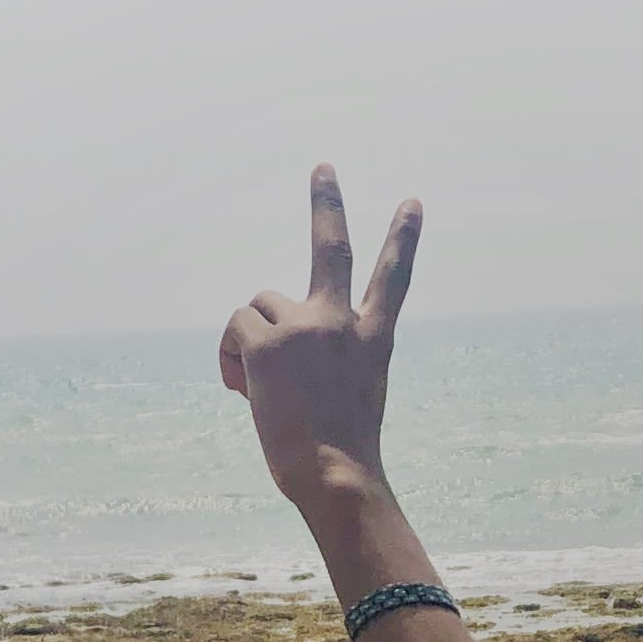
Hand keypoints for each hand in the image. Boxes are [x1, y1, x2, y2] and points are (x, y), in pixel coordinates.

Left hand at [220, 165, 422, 521]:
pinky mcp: (267, 339)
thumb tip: (267, 355)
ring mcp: (305, 325)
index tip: (412, 204)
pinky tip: (243, 390)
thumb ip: (319, 361)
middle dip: (328, 202)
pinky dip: (230, 358)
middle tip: (323, 167)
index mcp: (373, 339)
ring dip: (249, 341)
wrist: (336, 474)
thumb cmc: (341, 456)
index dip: (402, 240)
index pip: (392, 280)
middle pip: (332, 248)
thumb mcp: (348, 398)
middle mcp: (341, 322)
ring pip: (258, 307)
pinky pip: (235, 329)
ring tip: (261, 387)